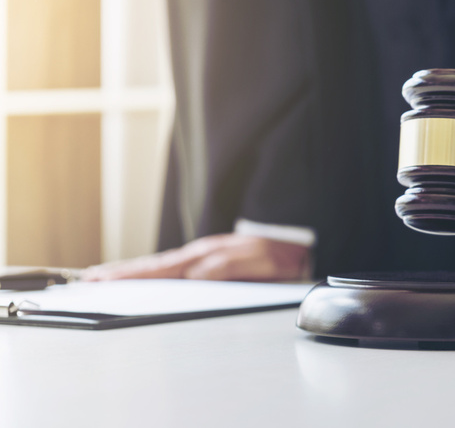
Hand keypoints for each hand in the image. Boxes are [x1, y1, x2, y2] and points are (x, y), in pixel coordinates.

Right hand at [82, 234, 309, 280]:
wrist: (292, 247)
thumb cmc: (276, 256)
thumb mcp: (256, 263)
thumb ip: (225, 268)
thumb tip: (193, 275)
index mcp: (206, 256)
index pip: (161, 268)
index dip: (132, 274)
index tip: (106, 277)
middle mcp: (199, 255)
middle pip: (153, 265)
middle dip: (121, 272)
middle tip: (91, 277)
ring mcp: (201, 258)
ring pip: (160, 266)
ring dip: (133, 271)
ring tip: (105, 276)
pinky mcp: (207, 263)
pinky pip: (173, 268)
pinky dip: (153, 272)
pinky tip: (143, 277)